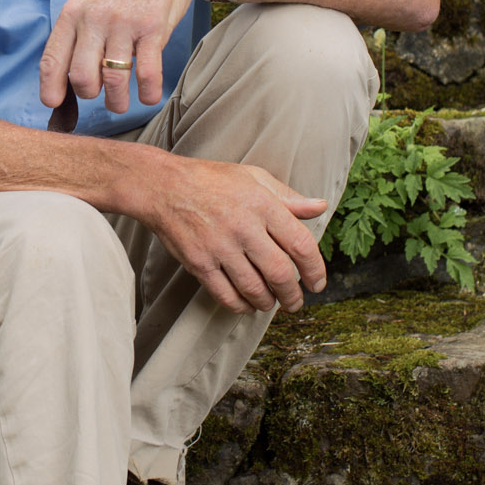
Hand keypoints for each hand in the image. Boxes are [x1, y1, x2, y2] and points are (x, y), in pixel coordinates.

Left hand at [40, 0, 221, 115]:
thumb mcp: (88, 7)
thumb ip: (75, 39)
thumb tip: (63, 85)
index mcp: (73, 15)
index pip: (52, 59)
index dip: (50, 88)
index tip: (55, 104)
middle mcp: (94, 18)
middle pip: (82, 77)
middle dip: (90, 96)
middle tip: (101, 94)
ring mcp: (124, 23)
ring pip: (114, 80)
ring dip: (118, 102)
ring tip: (121, 103)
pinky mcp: (152, 28)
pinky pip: (147, 73)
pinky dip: (148, 93)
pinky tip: (148, 96)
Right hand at [136, 152, 328, 313]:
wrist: (163, 186)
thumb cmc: (211, 180)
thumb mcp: (254, 177)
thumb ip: (290, 197)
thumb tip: (320, 207)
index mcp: (262, 204)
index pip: (300, 244)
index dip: (315, 269)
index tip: (317, 283)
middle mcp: (243, 227)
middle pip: (280, 273)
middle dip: (293, 295)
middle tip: (296, 302)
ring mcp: (219, 247)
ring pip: (254, 288)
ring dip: (268, 303)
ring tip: (272, 304)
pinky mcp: (199, 262)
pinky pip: (225, 295)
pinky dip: (240, 306)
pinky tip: (247, 305)